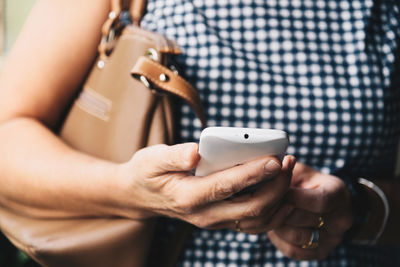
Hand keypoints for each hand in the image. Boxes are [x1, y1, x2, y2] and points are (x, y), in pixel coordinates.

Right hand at [114, 143, 295, 232]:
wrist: (141, 196)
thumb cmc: (147, 173)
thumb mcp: (152, 159)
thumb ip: (173, 155)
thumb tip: (196, 152)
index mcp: (187, 197)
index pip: (226, 187)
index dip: (252, 174)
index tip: (274, 159)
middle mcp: (204, 215)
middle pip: (250, 208)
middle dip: (275, 186)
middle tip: (288, 160)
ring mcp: (215, 220)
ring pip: (257, 219)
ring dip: (278, 198)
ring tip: (288, 171)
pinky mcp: (222, 219)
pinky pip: (254, 220)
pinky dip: (273, 207)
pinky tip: (280, 187)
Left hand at [268, 162, 352, 259]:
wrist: (322, 204)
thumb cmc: (307, 183)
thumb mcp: (301, 171)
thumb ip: (288, 171)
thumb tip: (275, 167)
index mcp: (338, 194)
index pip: (319, 200)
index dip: (292, 196)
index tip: (274, 189)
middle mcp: (341, 219)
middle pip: (303, 218)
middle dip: (280, 208)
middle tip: (264, 201)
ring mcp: (333, 239)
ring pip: (297, 236)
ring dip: (277, 224)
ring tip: (268, 213)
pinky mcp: (320, 252)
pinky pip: (293, 250)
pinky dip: (278, 239)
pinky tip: (273, 226)